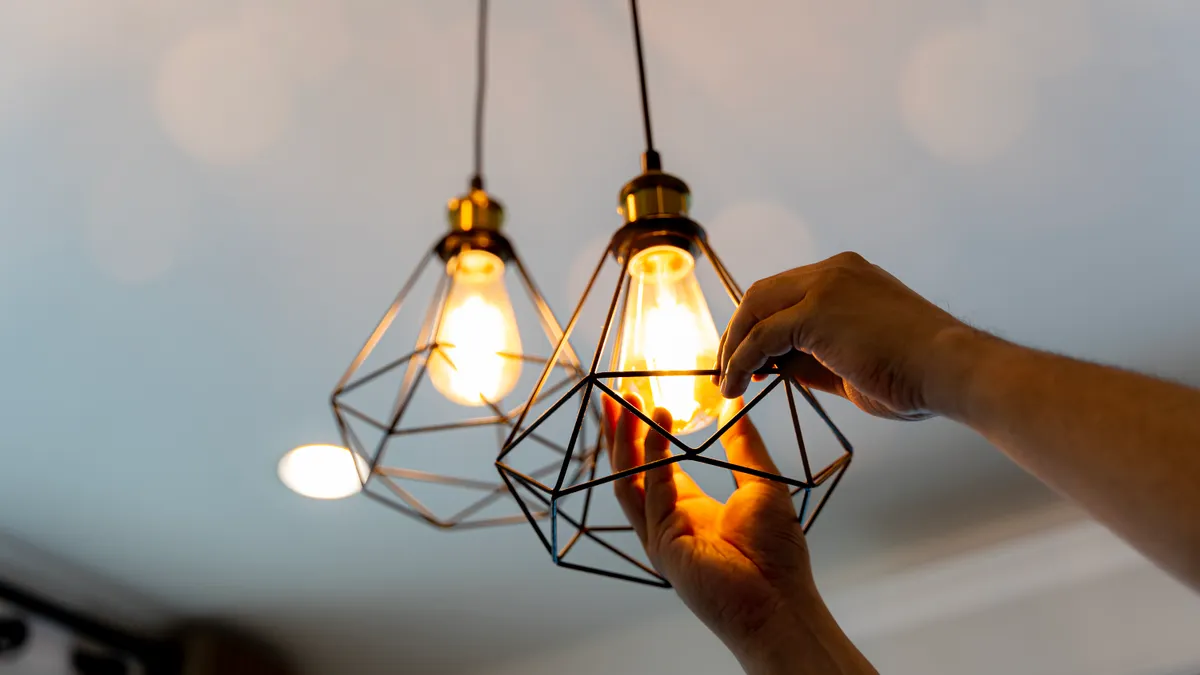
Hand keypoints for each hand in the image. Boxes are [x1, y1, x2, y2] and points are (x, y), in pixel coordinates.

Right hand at [603, 393, 873, 673]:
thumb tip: (736, 404)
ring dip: (625, 439)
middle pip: (632, 469)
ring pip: (629, 479)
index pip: (656, 465)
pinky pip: (651, 492)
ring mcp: (661, 534)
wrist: (780, 601)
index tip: (642, 400)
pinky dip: (653, 456)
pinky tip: (660, 426)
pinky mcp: (663, 543)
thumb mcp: (762, 482)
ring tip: (626, 402)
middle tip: (616, 394)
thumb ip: (743, 444)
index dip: (646, 432)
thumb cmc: (777, 554)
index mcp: (689, 509)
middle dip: (621, 431)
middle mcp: (668, 520)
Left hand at [717, 252, 981, 419]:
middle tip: (727, 369)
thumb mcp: (853, 362)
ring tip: (726, 382)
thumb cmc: (917, 375)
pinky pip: (761, 337)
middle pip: (763, 294)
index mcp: (848, 276)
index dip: (760, 325)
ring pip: (755, 309)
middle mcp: (834, 271)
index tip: (750, 360)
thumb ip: (812, 358)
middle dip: (739, 331)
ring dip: (734, 346)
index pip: (787, 292)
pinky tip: (736, 386)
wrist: (953, 370)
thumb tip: (772, 367)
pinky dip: (740, 361)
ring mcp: (825, 286)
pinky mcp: (816, 311)